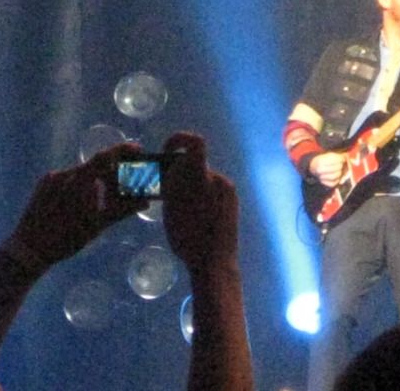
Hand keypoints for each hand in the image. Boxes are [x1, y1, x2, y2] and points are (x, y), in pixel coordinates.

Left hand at [9, 143, 146, 266]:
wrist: (29, 249)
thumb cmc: (67, 237)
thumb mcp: (99, 225)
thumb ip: (123, 209)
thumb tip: (146, 202)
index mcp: (80, 181)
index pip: (105, 156)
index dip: (123, 150)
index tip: (138, 150)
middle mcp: (65, 173)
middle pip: (95, 166)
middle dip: (112, 172)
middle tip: (123, 183)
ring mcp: (52, 178)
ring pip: (82, 174)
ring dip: (95, 181)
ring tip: (102, 199)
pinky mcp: (43, 184)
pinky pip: (68, 179)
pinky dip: (80, 186)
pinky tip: (81, 202)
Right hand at [161, 132, 238, 272]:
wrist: (214, 260)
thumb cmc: (187, 237)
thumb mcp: (171, 207)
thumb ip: (173, 183)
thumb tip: (174, 168)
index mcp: (201, 177)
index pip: (195, 142)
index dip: (179, 139)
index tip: (168, 150)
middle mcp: (218, 178)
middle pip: (194, 164)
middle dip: (179, 172)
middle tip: (166, 190)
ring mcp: (227, 189)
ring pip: (202, 178)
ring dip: (190, 186)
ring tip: (180, 209)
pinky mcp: (232, 200)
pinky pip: (212, 190)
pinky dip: (200, 196)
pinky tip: (193, 215)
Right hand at [309, 152, 345, 187]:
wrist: (314, 166)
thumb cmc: (323, 160)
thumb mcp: (328, 155)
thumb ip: (337, 156)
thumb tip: (346, 157)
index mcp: (321, 161)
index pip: (335, 160)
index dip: (341, 159)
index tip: (343, 158)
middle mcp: (320, 170)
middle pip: (336, 168)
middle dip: (341, 166)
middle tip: (342, 164)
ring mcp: (321, 177)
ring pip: (335, 176)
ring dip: (340, 173)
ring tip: (340, 170)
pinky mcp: (323, 182)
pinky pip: (333, 183)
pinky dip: (337, 180)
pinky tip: (337, 176)